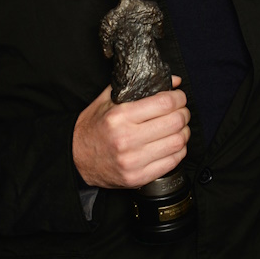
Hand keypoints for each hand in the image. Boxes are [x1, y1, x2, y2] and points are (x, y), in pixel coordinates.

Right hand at [72, 76, 189, 188]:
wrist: (75, 157)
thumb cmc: (94, 126)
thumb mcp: (108, 99)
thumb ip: (138, 86)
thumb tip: (173, 80)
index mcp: (120, 116)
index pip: (164, 103)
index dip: (179, 97)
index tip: (179, 97)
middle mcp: (126, 139)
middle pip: (175, 122)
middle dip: (184, 113)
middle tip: (181, 111)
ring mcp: (133, 161)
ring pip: (178, 143)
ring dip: (184, 132)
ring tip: (179, 128)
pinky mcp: (138, 177)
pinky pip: (172, 162)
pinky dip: (179, 151)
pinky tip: (172, 144)